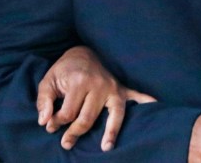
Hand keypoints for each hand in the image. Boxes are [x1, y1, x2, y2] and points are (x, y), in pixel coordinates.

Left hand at [36, 46, 155, 151]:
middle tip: (65, 144)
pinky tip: (156, 106)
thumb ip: (44, 101)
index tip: (50, 127)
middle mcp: (99, 85)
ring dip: (111, 131)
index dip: (56, 123)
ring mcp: (113, 87)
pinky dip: (147, 101)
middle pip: (87, 118)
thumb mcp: (48, 81)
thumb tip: (44, 121)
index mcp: (80, 82)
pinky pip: (138, 95)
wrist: (83, 53)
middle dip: (74, 133)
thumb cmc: (65, 70)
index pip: (68, 112)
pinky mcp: (122, 88)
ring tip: (106, 147)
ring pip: (114, 114)